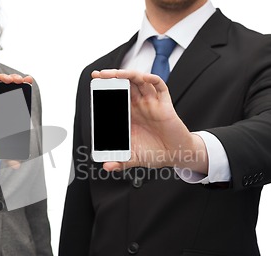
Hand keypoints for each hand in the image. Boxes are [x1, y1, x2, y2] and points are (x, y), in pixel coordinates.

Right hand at [0, 72, 32, 153]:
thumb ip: (5, 156)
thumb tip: (17, 166)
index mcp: (3, 113)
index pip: (16, 99)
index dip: (24, 90)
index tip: (30, 83)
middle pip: (9, 89)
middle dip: (17, 82)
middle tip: (23, 80)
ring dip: (6, 79)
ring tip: (12, 79)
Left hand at [92, 69, 207, 173]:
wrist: (176, 156)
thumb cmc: (155, 153)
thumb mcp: (134, 158)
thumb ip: (120, 162)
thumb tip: (106, 166)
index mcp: (129, 115)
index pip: (115, 96)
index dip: (106, 88)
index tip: (94, 82)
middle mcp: (139, 106)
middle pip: (125, 84)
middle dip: (112, 77)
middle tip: (100, 75)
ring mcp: (152, 103)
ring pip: (140, 82)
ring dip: (128, 75)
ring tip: (116, 74)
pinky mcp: (165, 105)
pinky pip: (160, 87)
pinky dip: (152, 79)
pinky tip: (144, 78)